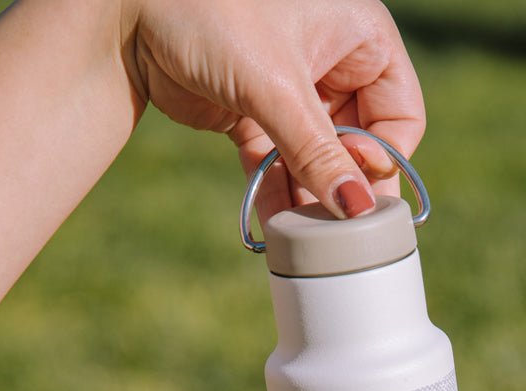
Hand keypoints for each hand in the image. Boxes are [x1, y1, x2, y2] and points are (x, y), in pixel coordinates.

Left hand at [121, 0, 424, 221]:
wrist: (125, 9)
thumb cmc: (210, 13)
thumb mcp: (276, 88)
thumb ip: (319, 154)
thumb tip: (356, 212)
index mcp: (358, 34)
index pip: (400, 113)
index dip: (383, 155)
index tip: (355, 180)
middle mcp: (332, 61)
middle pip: (361, 142)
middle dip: (345, 184)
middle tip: (337, 227)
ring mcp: (293, 90)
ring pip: (318, 159)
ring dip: (311, 197)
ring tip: (305, 233)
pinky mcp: (256, 114)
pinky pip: (280, 164)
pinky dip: (278, 193)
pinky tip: (278, 227)